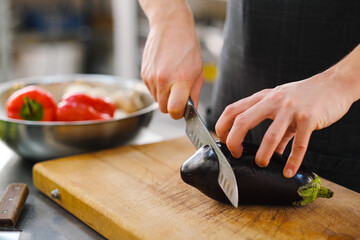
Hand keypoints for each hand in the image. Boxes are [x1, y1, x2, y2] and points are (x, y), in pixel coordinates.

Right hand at [140, 7, 203, 118]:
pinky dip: (157, 88)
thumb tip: (192, 111)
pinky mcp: (144, 74)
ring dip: (164, 97)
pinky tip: (164, 74)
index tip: (182, 109)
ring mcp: (151, 77)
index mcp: (180, 80)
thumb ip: (195, 94)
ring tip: (172, 81)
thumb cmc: (187, 47)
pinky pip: (150, 90)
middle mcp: (163, 80)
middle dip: (171, 106)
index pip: (174, 110)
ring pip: (156, 101)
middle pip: (164, 109)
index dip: (178, 113)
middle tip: (179, 96)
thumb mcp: (198, 72)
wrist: (170, 27)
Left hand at [215, 70, 355, 177]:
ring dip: (263, 155)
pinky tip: (288, 171)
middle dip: (234, 141)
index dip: (222, 126)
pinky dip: (293, 161)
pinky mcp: (309, 117)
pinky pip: (299, 143)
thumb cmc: (305, 95)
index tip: (223, 141)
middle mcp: (273, 101)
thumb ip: (275, 126)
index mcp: (263, 98)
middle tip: (235, 155)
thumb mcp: (283, 105)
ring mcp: (291, 109)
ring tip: (261, 164)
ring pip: (270, 136)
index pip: (233, 110)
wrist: (334, 84)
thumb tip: (273, 151)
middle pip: (243, 121)